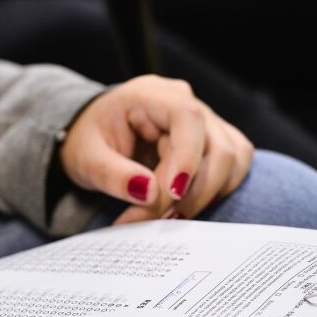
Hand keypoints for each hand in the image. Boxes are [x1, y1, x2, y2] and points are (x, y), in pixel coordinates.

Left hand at [59, 75, 253, 223]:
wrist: (91, 136)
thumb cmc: (87, 140)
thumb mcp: (86, 158)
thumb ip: (113, 175)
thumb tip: (149, 194)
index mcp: (151, 95)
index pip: (188, 118)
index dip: (187, 158)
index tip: (172, 193)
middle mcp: (185, 102)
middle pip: (216, 146)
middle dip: (190, 192)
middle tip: (154, 221)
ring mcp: (203, 121)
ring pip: (230, 159)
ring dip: (204, 195)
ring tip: (164, 219)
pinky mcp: (211, 142)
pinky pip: (231, 167)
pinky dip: (213, 192)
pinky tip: (183, 207)